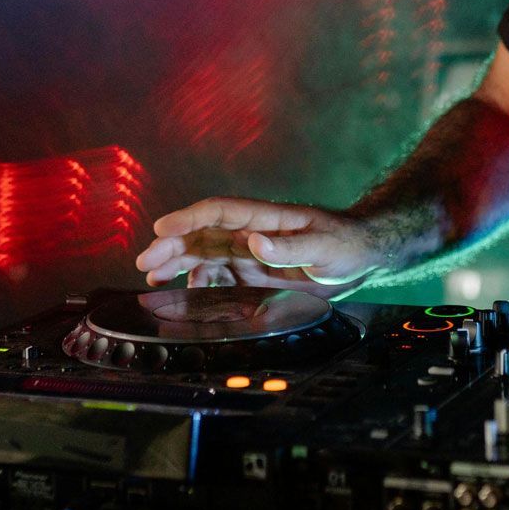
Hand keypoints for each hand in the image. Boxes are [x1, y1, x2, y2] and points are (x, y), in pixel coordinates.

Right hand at [134, 197, 383, 296]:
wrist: (362, 258)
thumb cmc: (346, 244)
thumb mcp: (324, 246)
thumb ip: (290, 247)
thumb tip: (254, 243)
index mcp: (265, 218)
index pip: (218, 212)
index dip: (188, 218)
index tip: (163, 228)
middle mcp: (250, 233)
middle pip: (202, 235)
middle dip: (172, 246)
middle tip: (146, 263)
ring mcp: (249, 254)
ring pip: (204, 256)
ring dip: (178, 266)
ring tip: (154, 280)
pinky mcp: (252, 274)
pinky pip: (219, 278)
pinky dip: (199, 285)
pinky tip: (184, 297)